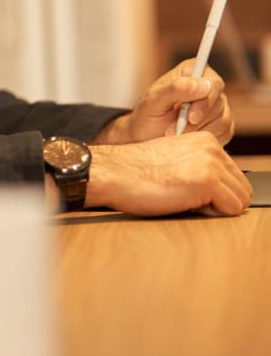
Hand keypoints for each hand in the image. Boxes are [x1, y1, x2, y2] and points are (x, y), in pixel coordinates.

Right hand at [87, 133, 251, 215]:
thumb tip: (221, 191)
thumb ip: (200, 167)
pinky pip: (231, 209)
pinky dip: (212, 214)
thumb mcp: (175, 161)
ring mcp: (211, 163)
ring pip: (240, 200)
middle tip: (187, 199)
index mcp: (205, 141)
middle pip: (242, 189)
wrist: (112, 173)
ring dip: (216, 208)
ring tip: (185, 200)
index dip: (216, 192)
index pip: (235, 177)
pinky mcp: (207, 180)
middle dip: (220, 201)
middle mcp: (212, 148)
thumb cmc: (135, 173)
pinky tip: (186, 203)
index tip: (189, 190)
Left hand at [96, 60, 234, 146]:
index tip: (191, 117)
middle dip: (196, 121)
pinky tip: (187, 137)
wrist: (147, 136)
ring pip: (222, 120)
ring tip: (176, 133)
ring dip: (198, 131)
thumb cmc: (148, 115)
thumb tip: (203, 85)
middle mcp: (209, 86)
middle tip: (175, 130)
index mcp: (192, 71)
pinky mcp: (222, 124)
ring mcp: (218, 105)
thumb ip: (175, 89)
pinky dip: (204, 138)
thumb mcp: (153, 101)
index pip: (213, 82)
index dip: (206, 101)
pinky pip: (224, 133)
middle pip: (219, 103)